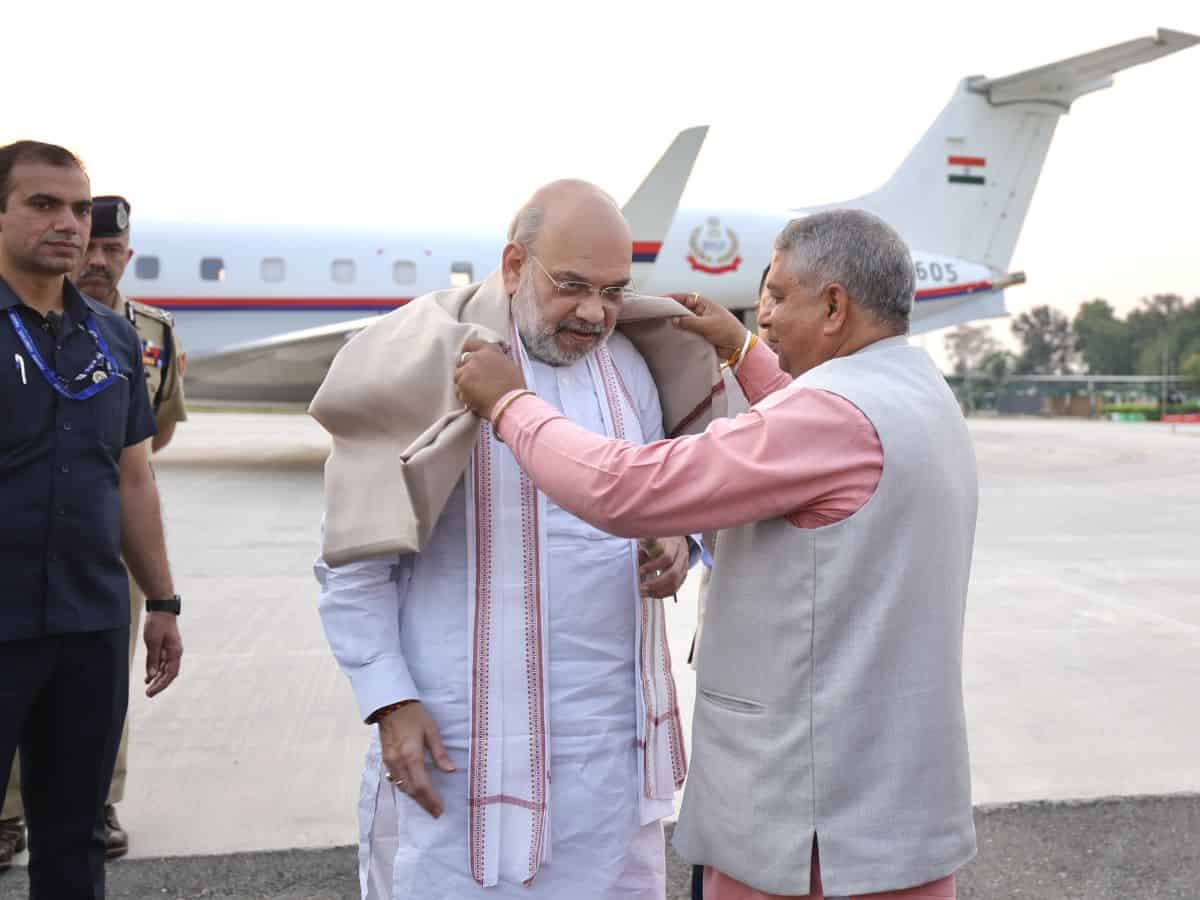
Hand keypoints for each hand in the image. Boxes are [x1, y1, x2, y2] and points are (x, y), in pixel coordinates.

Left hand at [144, 611, 182, 696]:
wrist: (161, 609)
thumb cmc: (158, 624)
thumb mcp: (153, 642)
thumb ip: (152, 659)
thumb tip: (151, 675)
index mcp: (175, 652)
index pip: (170, 674)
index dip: (161, 685)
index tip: (151, 692)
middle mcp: (175, 653)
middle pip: (169, 674)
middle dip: (159, 684)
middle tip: (148, 694)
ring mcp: (171, 651)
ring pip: (165, 669)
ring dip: (157, 679)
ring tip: (148, 688)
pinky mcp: (165, 648)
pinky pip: (161, 663)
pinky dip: (156, 671)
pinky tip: (148, 677)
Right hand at [378, 701, 455, 817]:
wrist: (391, 704)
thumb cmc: (415, 715)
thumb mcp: (431, 730)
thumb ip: (440, 752)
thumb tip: (450, 770)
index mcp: (412, 755)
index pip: (422, 785)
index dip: (431, 799)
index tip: (439, 809)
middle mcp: (398, 762)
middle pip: (411, 790)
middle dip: (424, 803)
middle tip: (435, 812)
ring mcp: (389, 761)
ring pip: (402, 786)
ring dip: (414, 797)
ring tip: (427, 804)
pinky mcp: (385, 758)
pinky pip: (395, 779)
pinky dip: (405, 787)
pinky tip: (413, 790)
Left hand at [453, 338, 525, 418]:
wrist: (510, 402)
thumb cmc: (513, 387)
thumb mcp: (508, 365)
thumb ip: (495, 360)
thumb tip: (489, 363)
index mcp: (489, 350)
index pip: (471, 344)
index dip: (466, 351)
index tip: (465, 357)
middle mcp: (476, 357)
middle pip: (462, 362)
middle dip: (465, 371)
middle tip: (473, 382)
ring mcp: (467, 370)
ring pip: (458, 377)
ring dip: (464, 385)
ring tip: (476, 394)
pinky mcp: (462, 384)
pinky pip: (458, 391)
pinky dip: (465, 397)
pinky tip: (475, 401)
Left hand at [637, 536, 688, 598]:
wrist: (677, 539)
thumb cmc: (662, 538)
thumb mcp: (654, 535)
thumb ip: (646, 542)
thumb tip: (640, 548)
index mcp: (674, 544)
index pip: (666, 557)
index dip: (653, 566)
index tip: (640, 571)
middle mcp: (682, 556)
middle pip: (673, 574)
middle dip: (656, 584)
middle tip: (641, 588)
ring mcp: (684, 567)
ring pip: (675, 583)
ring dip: (659, 591)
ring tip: (644, 593)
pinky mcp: (683, 575)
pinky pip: (675, 588)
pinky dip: (663, 593)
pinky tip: (652, 594)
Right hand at [667, 293, 748, 360]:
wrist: (737, 346)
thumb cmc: (727, 330)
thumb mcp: (707, 324)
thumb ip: (689, 322)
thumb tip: (674, 320)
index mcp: (704, 304)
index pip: (685, 298)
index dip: (673, 298)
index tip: (660, 300)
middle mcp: (700, 312)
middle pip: (682, 309)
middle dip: (671, 311)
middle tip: (658, 315)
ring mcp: (700, 323)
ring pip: (683, 322)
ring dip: (676, 324)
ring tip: (662, 325)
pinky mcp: (700, 334)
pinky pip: (687, 332)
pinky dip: (680, 333)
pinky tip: (672, 336)